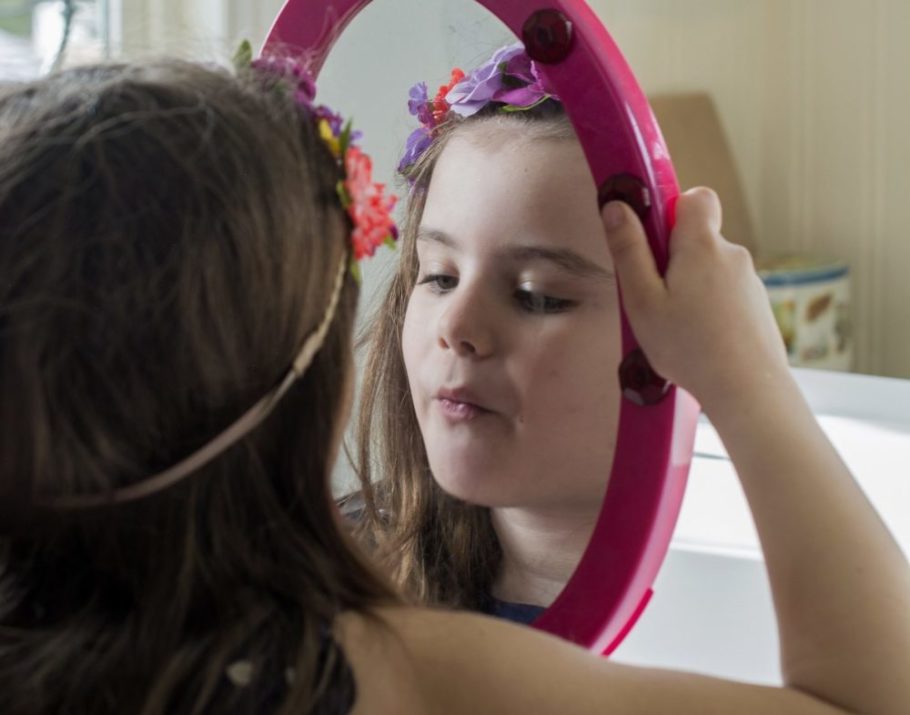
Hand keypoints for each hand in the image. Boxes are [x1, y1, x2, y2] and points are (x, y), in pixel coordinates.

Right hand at [602, 188, 787, 412]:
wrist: (747, 389)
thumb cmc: (689, 347)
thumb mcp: (642, 300)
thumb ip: (629, 251)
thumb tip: (617, 207)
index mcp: (702, 246)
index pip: (696, 198)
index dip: (672, 209)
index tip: (652, 239)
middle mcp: (732, 255)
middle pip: (699, 238)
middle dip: (675, 258)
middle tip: (655, 296)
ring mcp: (749, 281)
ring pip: (711, 269)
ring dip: (691, 287)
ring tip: (676, 327)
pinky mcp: (757, 306)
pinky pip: (725, 294)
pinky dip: (710, 309)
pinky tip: (699, 341)